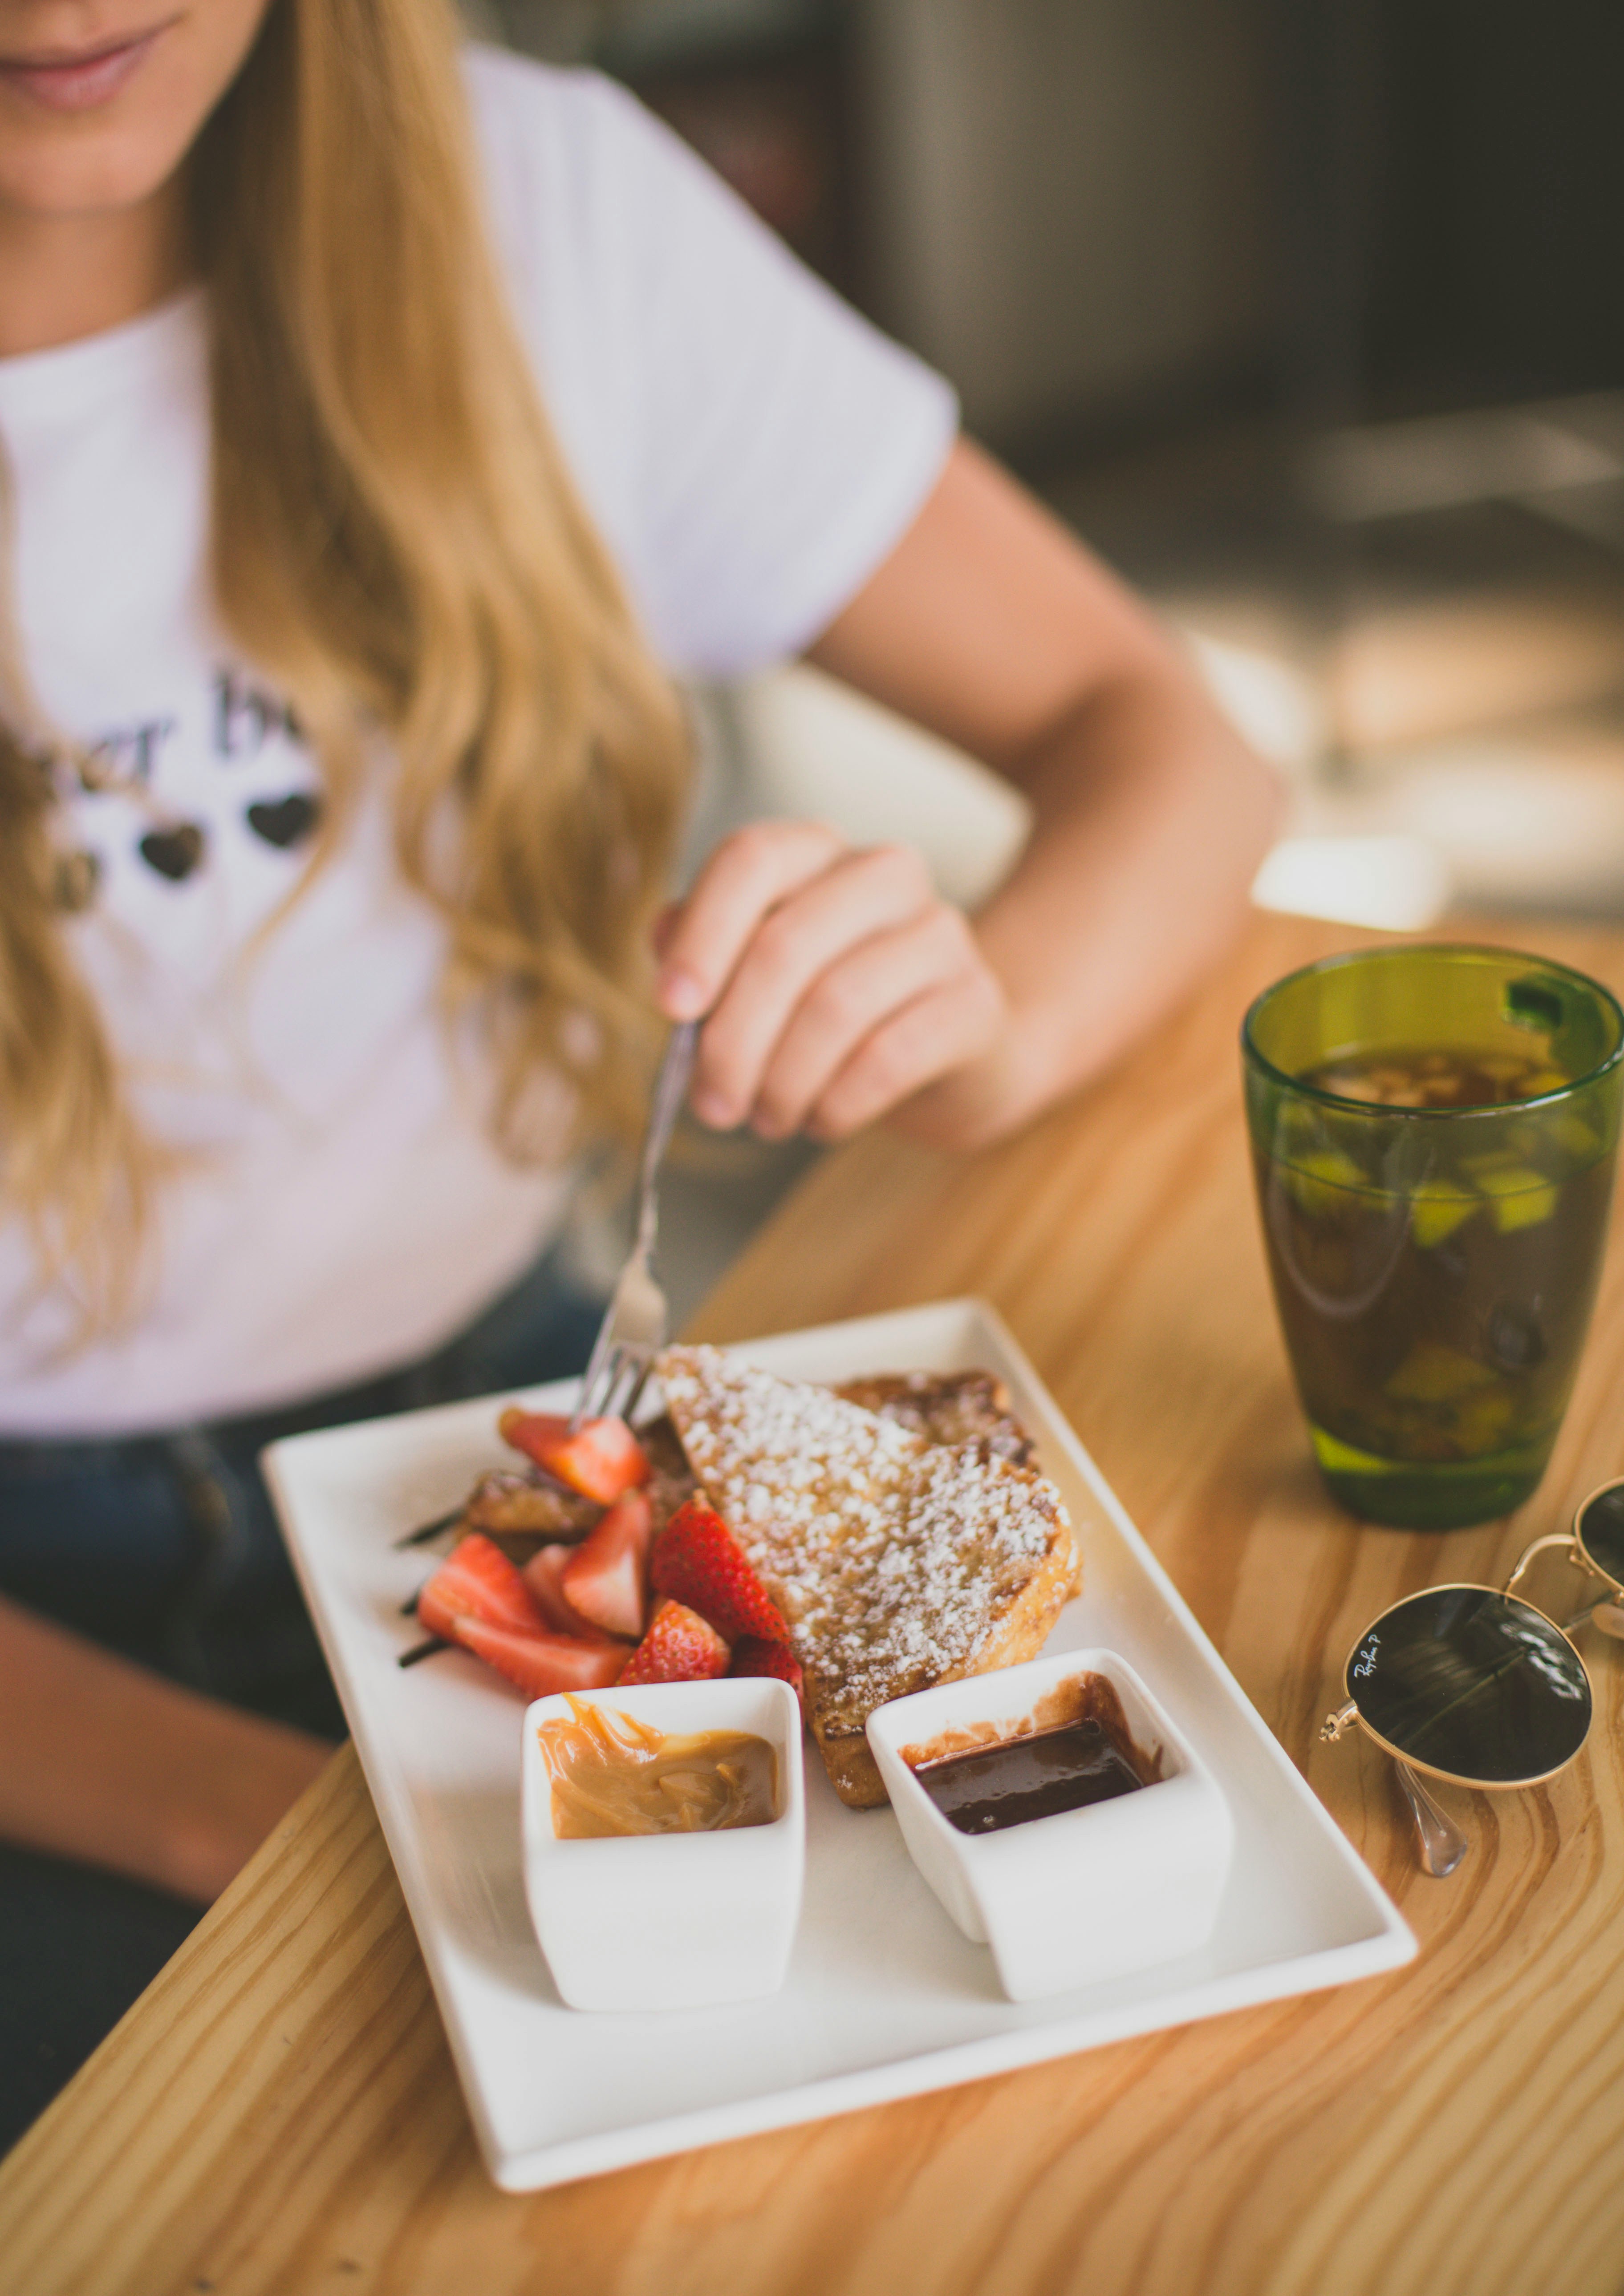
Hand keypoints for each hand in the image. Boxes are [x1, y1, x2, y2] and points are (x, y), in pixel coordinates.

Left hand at [654, 821, 1005, 1141]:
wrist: (947, 1056)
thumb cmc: (832, 1009)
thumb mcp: (760, 975)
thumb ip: (707, 952)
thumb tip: (664, 948)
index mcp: (818, 852)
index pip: (752, 860)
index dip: (703, 935)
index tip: (671, 1008)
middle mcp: (885, 874)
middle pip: (785, 945)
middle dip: (733, 1041)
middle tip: (713, 1105)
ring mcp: (941, 934)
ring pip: (836, 1005)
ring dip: (784, 1080)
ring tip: (766, 1119)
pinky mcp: (975, 1003)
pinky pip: (889, 1057)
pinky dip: (839, 1103)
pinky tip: (822, 1122)